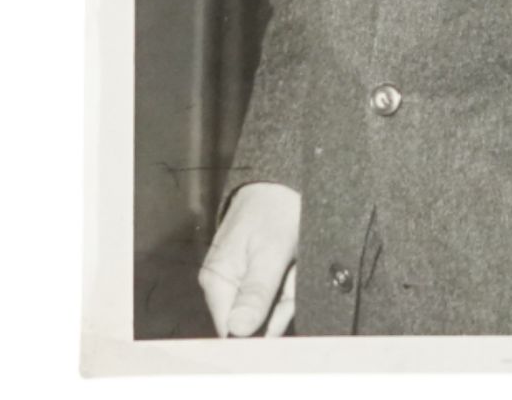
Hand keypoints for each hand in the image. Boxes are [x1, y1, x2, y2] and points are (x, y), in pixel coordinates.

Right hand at [198, 181, 301, 336]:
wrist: (281, 179)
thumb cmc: (273, 209)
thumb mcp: (271, 252)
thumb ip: (256, 293)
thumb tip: (238, 331)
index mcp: (217, 282)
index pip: (231, 331)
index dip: (261, 330)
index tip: (282, 308)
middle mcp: (224, 284)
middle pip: (256, 319)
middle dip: (283, 302)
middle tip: (292, 272)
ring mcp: (239, 277)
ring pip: (271, 305)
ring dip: (290, 289)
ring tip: (294, 261)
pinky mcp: (255, 271)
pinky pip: (276, 290)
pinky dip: (291, 280)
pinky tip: (294, 262)